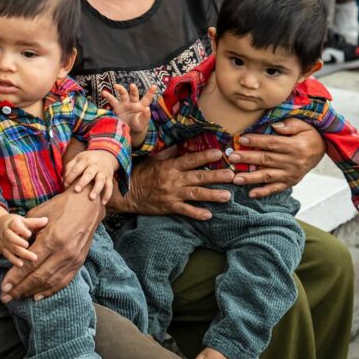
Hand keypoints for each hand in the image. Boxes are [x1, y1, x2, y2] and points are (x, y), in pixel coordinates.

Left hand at [0, 189, 102, 301]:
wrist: (87, 205)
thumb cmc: (61, 206)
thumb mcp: (40, 214)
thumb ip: (27, 232)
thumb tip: (14, 247)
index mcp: (51, 239)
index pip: (29, 264)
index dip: (15, 277)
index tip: (3, 286)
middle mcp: (63, 253)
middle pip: (38, 277)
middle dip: (20, 289)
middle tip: (5, 297)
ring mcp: (72, 259)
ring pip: (50, 282)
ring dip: (32, 292)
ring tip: (18, 297)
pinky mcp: (79, 262)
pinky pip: (63, 282)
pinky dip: (49, 291)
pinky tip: (37, 296)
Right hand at [0, 213, 48, 267]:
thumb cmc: (13, 223)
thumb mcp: (22, 220)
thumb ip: (34, 222)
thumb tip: (46, 220)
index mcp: (11, 223)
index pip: (15, 225)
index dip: (21, 230)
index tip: (29, 234)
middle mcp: (5, 232)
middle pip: (11, 238)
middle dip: (21, 244)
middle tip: (32, 247)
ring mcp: (3, 241)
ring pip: (10, 248)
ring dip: (21, 254)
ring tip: (32, 258)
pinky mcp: (2, 249)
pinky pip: (7, 255)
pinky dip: (13, 260)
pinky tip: (21, 264)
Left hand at [63, 149, 117, 202]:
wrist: (106, 156)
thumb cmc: (88, 160)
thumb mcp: (78, 158)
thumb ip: (70, 167)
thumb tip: (64, 179)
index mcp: (86, 160)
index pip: (77, 168)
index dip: (70, 177)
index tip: (65, 186)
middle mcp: (95, 166)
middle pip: (89, 173)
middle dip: (83, 182)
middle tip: (76, 190)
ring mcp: (103, 172)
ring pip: (101, 180)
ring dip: (96, 189)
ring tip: (92, 198)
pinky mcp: (109, 178)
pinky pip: (110, 187)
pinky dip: (107, 195)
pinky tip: (103, 203)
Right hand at [101, 83, 157, 144]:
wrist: (129, 129)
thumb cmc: (138, 124)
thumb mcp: (143, 122)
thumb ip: (145, 116)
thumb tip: (147, 108)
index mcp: (141, 106)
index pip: (147, 98)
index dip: (150, 93)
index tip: (154, 86)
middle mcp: (133, 103)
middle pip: (134, 94)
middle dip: (133, 90)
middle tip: (132, 86)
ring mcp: (125, 104)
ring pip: (123, 94)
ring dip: (120, 89)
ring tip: (116, 86)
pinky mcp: (118, 107)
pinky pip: (113, 101)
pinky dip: (108, 96)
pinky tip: (104, 92)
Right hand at [118, 147, 232, 219]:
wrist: (126, 193)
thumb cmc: (140, 174)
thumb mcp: (153, 160)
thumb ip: (168, 153)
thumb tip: (181, 143)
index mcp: (169, 166)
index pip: (190, 160)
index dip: (204, 157)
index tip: (219, 154)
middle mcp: (172, 180)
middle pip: (198, 177)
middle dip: (216, 176)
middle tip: (231, 176)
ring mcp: (171, 194)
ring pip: (195, 194)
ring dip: (212, 195)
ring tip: (227, 196)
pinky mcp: (169, 207)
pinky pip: (185, 210)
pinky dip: (196, 213)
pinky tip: (209, 215)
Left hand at [229, 118, 325, 197]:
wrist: (322, 150)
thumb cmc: (308, 135)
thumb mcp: (303, 125)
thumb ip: (289, 125)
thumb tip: (274, 126)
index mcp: (296, 147)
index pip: (272, 143)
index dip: (256, 141)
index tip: (241, 139)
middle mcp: (294, 162)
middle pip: (267, 159)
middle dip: (248, 158)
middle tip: (232, 158)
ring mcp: (291, 174)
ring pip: (268, 176)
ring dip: (251, 178)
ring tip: (235, 178)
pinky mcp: (290, 182)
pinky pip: (276, 188)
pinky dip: (263, 192)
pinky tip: (250, 194)